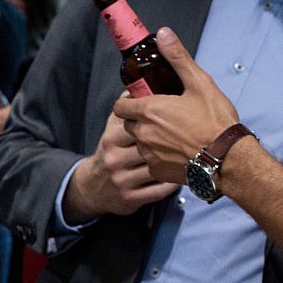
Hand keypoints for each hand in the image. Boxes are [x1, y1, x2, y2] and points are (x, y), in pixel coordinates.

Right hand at [63, 107, 180, 224]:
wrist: (92, 188)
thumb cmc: (111, 152)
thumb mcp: (112, 128)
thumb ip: (126, 107)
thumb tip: (141, 84)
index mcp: (111, 139)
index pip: (139, 124)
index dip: (160, 119)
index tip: (178, 115)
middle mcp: (114, 160)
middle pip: (150, 146)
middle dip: (170, 140)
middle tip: (190, 134)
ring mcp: (122, 180)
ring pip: (157, 167)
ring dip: (175, 161)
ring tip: (190, 152)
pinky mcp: (131, 199)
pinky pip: (160, 189)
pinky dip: (173, 181)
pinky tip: (181, 172)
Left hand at [113, 28, 241, 185]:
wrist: (227, 157)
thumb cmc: (215, 121)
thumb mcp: (199, 82)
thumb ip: (177, 58)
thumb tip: (163, 34)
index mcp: (149, 111)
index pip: (120, 107)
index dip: (129, 102)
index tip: (143, 99)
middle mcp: (143, 134)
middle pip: (129, 124)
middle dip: (140, 118)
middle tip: (163, 114)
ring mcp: (148, 154)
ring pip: (139, 142)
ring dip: (150, 137)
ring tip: (174, 132)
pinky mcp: (156, 170)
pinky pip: (150, 160)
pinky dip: (160, 154)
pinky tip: (178, 149)